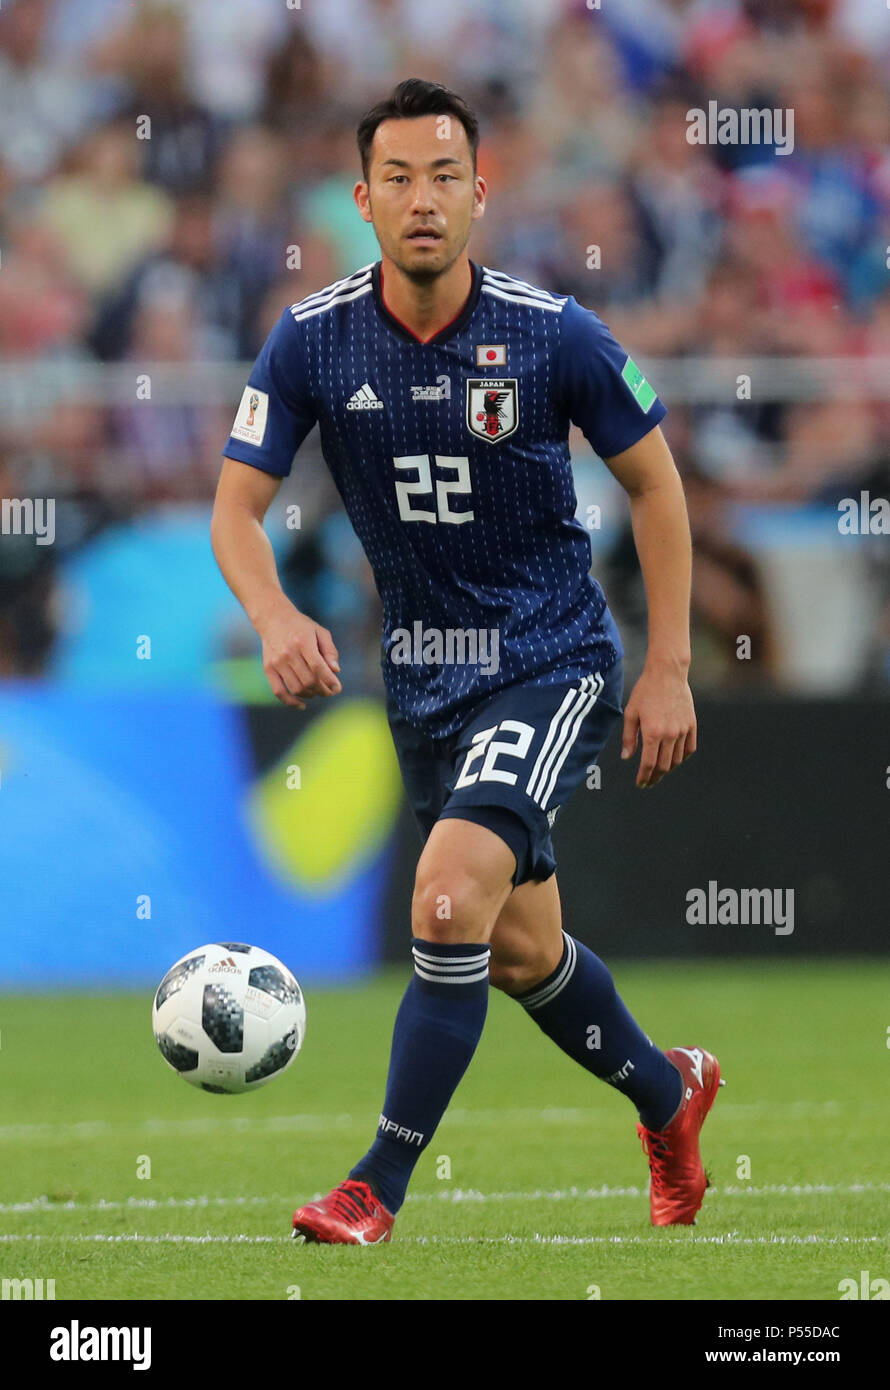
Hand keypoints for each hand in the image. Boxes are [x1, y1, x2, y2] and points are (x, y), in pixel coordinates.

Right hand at [255, 597, 340, 708]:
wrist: (273, 618)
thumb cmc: (301, 626)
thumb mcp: (320, 632)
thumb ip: (330, 650)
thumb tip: (336, 671)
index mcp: (303, 642)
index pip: (318, 667)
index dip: (330, 681)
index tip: (337, 688)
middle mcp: (288, 653)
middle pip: (308, 680)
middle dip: (323, 690)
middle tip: (329, 691)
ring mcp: (277, 662)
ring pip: (296, 688)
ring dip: (310, 695)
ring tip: (317, 692)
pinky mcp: (268, 669)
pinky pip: (279, 691)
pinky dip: (291, 701)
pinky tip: (301, 704)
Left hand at [621, 662, 695, 787]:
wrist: (667, 674)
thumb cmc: (645, 691)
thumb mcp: (631, 713)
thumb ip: (629, 737)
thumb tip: (627, 758)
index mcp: (652, 732)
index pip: (649, 764)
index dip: (644, 777)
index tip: (640, 783)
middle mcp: (670, 734)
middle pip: (664, 766)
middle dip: (655, 777)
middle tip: (648, 782)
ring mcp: (683, 730)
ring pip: (677, 760)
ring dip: (667, 769)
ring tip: (659, 771)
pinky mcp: (692, 725)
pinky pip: (689, 749)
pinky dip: (682, 757)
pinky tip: (674, 759)